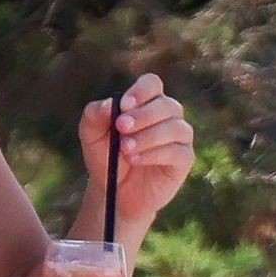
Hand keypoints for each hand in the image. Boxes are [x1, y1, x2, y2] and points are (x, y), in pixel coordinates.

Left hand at [79, 73, 193, 223]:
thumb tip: (109, 104)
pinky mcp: (183, 159)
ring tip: (124, 149)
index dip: (140, 92)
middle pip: (165, 105)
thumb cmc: (105, 157)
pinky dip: (155, 154)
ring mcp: (179, 136)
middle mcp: (167, 115)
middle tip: (121, 127)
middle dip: (143, 116)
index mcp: (146, 102)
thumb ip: (94, 116)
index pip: (151, 84)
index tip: (123, 106)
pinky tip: (135, 159)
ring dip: (148, 136)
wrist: (114, 192)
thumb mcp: (91, 137)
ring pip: (174, 127)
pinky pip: (177, 151)